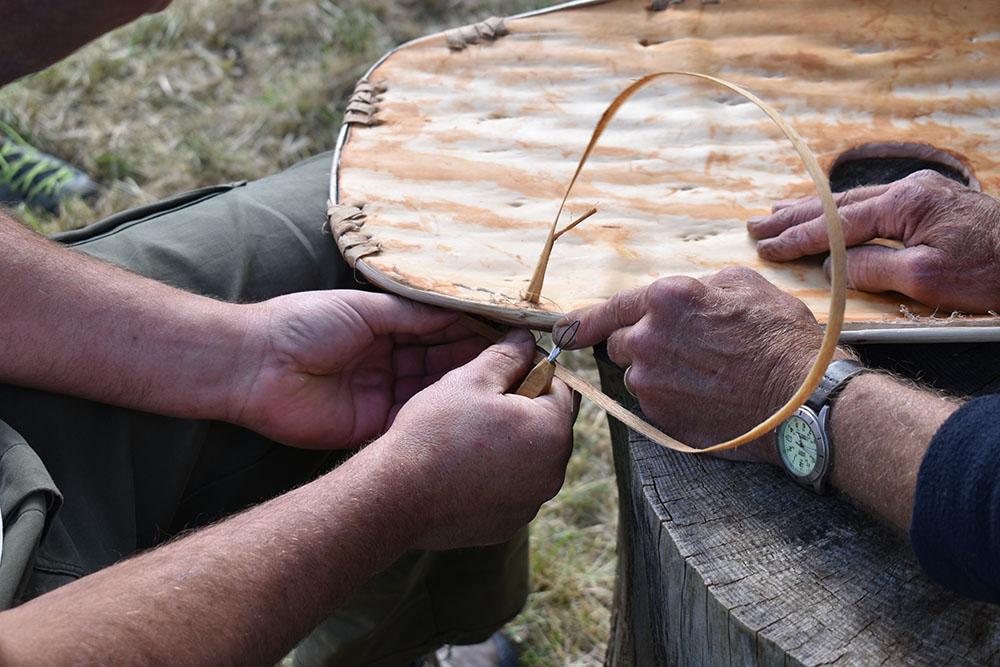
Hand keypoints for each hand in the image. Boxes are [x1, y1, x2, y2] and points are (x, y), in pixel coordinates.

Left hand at [232, 291, 488, 448]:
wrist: (254, 367)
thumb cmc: (302, 324)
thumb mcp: (364, 310)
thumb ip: (411, 314)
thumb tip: (457, 312)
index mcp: (384, 327)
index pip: (438, 327)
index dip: (470, 328)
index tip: (507, 328)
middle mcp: (389, 360)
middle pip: (442, 359)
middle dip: (477, 357)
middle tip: (518, 357)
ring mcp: (383, 393)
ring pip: (435, 389)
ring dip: (466, 385)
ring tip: (506, 380)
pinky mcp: (374, 425)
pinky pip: (416, 418)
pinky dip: (441, 412)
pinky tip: (472, 406)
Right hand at [375, 329, 575, 549]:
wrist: (397, 496)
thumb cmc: (436, 432)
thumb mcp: (471, 379)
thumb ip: (507, 356)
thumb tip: (526, 339)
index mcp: (553, 431)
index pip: (562, 388)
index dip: (534, 371)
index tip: (505, 368)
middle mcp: (552, 472)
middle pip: (548, 426)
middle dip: (523, 408)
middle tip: (481, 399)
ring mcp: (531, 502)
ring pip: (529, 458)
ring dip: (509, 442)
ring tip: (468, 433)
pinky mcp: (508, 523)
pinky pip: (510, 488)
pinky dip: (495, 474)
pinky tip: (462, 466)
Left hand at [557, 268, 843, 463]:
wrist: (802, 397)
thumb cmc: (779, 336)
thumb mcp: (743, 285)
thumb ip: (697, 287)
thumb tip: (685, 295)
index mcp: (665, 299)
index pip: (609, 308)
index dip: (583, 320)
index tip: (564, 330)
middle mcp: (647, 340)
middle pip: (621, 344)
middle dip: (642, 345)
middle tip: (683, 351)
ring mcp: (650, 383)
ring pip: (637, 376)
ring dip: (657, 374)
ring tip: (703, 377)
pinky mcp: (660, 417)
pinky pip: (652, 405)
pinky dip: (671, 401)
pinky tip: (705, 398)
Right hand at [748, 170, 999, 312]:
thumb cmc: (989, 272)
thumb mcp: (925, 278)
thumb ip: (872, 268)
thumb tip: (832, 266)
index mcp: (905, 203)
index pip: (838, 223)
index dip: (799, 238)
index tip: (767, 248)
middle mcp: (910, 189)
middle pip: (838, 204)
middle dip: (794, 215)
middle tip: (757, 224)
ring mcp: (922, 193)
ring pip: (853, 200)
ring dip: (813, 208)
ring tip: (778, 210)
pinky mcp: (932, 203)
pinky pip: (872, 203)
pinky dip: (841, 209)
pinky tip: (829, 211)